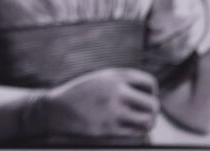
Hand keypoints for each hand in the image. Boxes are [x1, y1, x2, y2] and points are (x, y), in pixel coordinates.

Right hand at [34, 68, 159, 138]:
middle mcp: (116, 91)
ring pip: (148, 121)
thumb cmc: (81, 94)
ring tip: (141, 123)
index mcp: (115, 76)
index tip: (143, 98)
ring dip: (148, 123)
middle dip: (153, 111)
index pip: (150, 83)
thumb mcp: (100, 79)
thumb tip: (150, 94)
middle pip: (153, 105)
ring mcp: (112, 111)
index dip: (151, 92)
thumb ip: (122, 82)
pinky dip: (137, 132)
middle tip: (146, 114)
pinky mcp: (108, 129)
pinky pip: (136, 133)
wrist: (56, 109)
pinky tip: (130, 129)